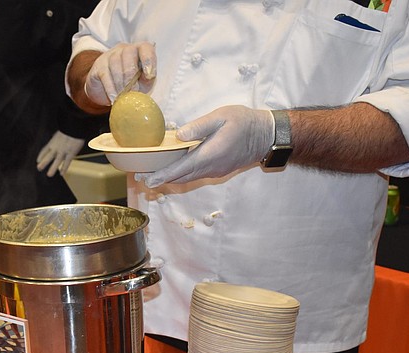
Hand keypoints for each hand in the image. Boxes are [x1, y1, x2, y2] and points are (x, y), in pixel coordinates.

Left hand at [36, 131, 84, 175]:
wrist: (74, 127)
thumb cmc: (68, 128)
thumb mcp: (59, 133)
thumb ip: (56, 138)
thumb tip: (54, 138)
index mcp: (53, 142)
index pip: (44, 150)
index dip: (41, 155)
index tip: (38, 160)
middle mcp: (56, 147)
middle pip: (48, 157)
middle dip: (43, 163)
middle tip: (39, 168)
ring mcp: (63, 151)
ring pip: (56, 161)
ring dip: (52, 169)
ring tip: (49, 175)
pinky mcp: (71, 153)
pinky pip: (66, 162)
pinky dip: (64, 168)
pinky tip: (62, 174)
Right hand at [85, 42, 156, 105]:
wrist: (106, 90)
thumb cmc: (130, 84)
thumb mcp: (142, 82)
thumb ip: (147, 78)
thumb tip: (149, 77)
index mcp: (139, 50)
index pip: (145, 47)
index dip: (148, 59)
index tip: (149, 76)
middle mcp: (125, 48)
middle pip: (128, 53)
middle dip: (131, 75)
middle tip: (133, 92)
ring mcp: (110, 54)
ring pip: (115, 63)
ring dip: (120, 83)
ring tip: (123, 97)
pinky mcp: (99, 65)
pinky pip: (105, 74)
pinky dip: (110, 88)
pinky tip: (113, 98)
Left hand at [137, 106, 275, 187]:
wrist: (266, 136)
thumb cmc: (244, 122)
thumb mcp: (221, 116)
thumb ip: (199, 126)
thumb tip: (179, 135)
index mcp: (209, 154)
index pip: (181, 169)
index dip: (163, 175)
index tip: (148, 180)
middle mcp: (211, 168)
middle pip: (181, 177)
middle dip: (161, 178)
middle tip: (142, 178)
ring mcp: (215, 171)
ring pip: (188, 178)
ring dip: (171, 178)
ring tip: (153, 176)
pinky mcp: (218, 171)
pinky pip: (196, 176)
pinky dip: (182, 175)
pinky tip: (174, 170)